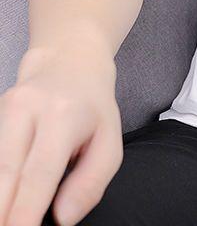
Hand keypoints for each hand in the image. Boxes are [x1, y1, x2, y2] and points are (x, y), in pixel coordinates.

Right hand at [0, 38, 121, 225]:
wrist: (69, 61)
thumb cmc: (92, 108)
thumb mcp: (110, 139)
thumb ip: (91, 181)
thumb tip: (63, 219)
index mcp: (63, 116)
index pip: (39, 174)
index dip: (25, 213)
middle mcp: (27, 109)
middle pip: (5, 172)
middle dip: (2, 212)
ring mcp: (4, 109)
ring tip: (6, 218)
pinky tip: (3, 198)